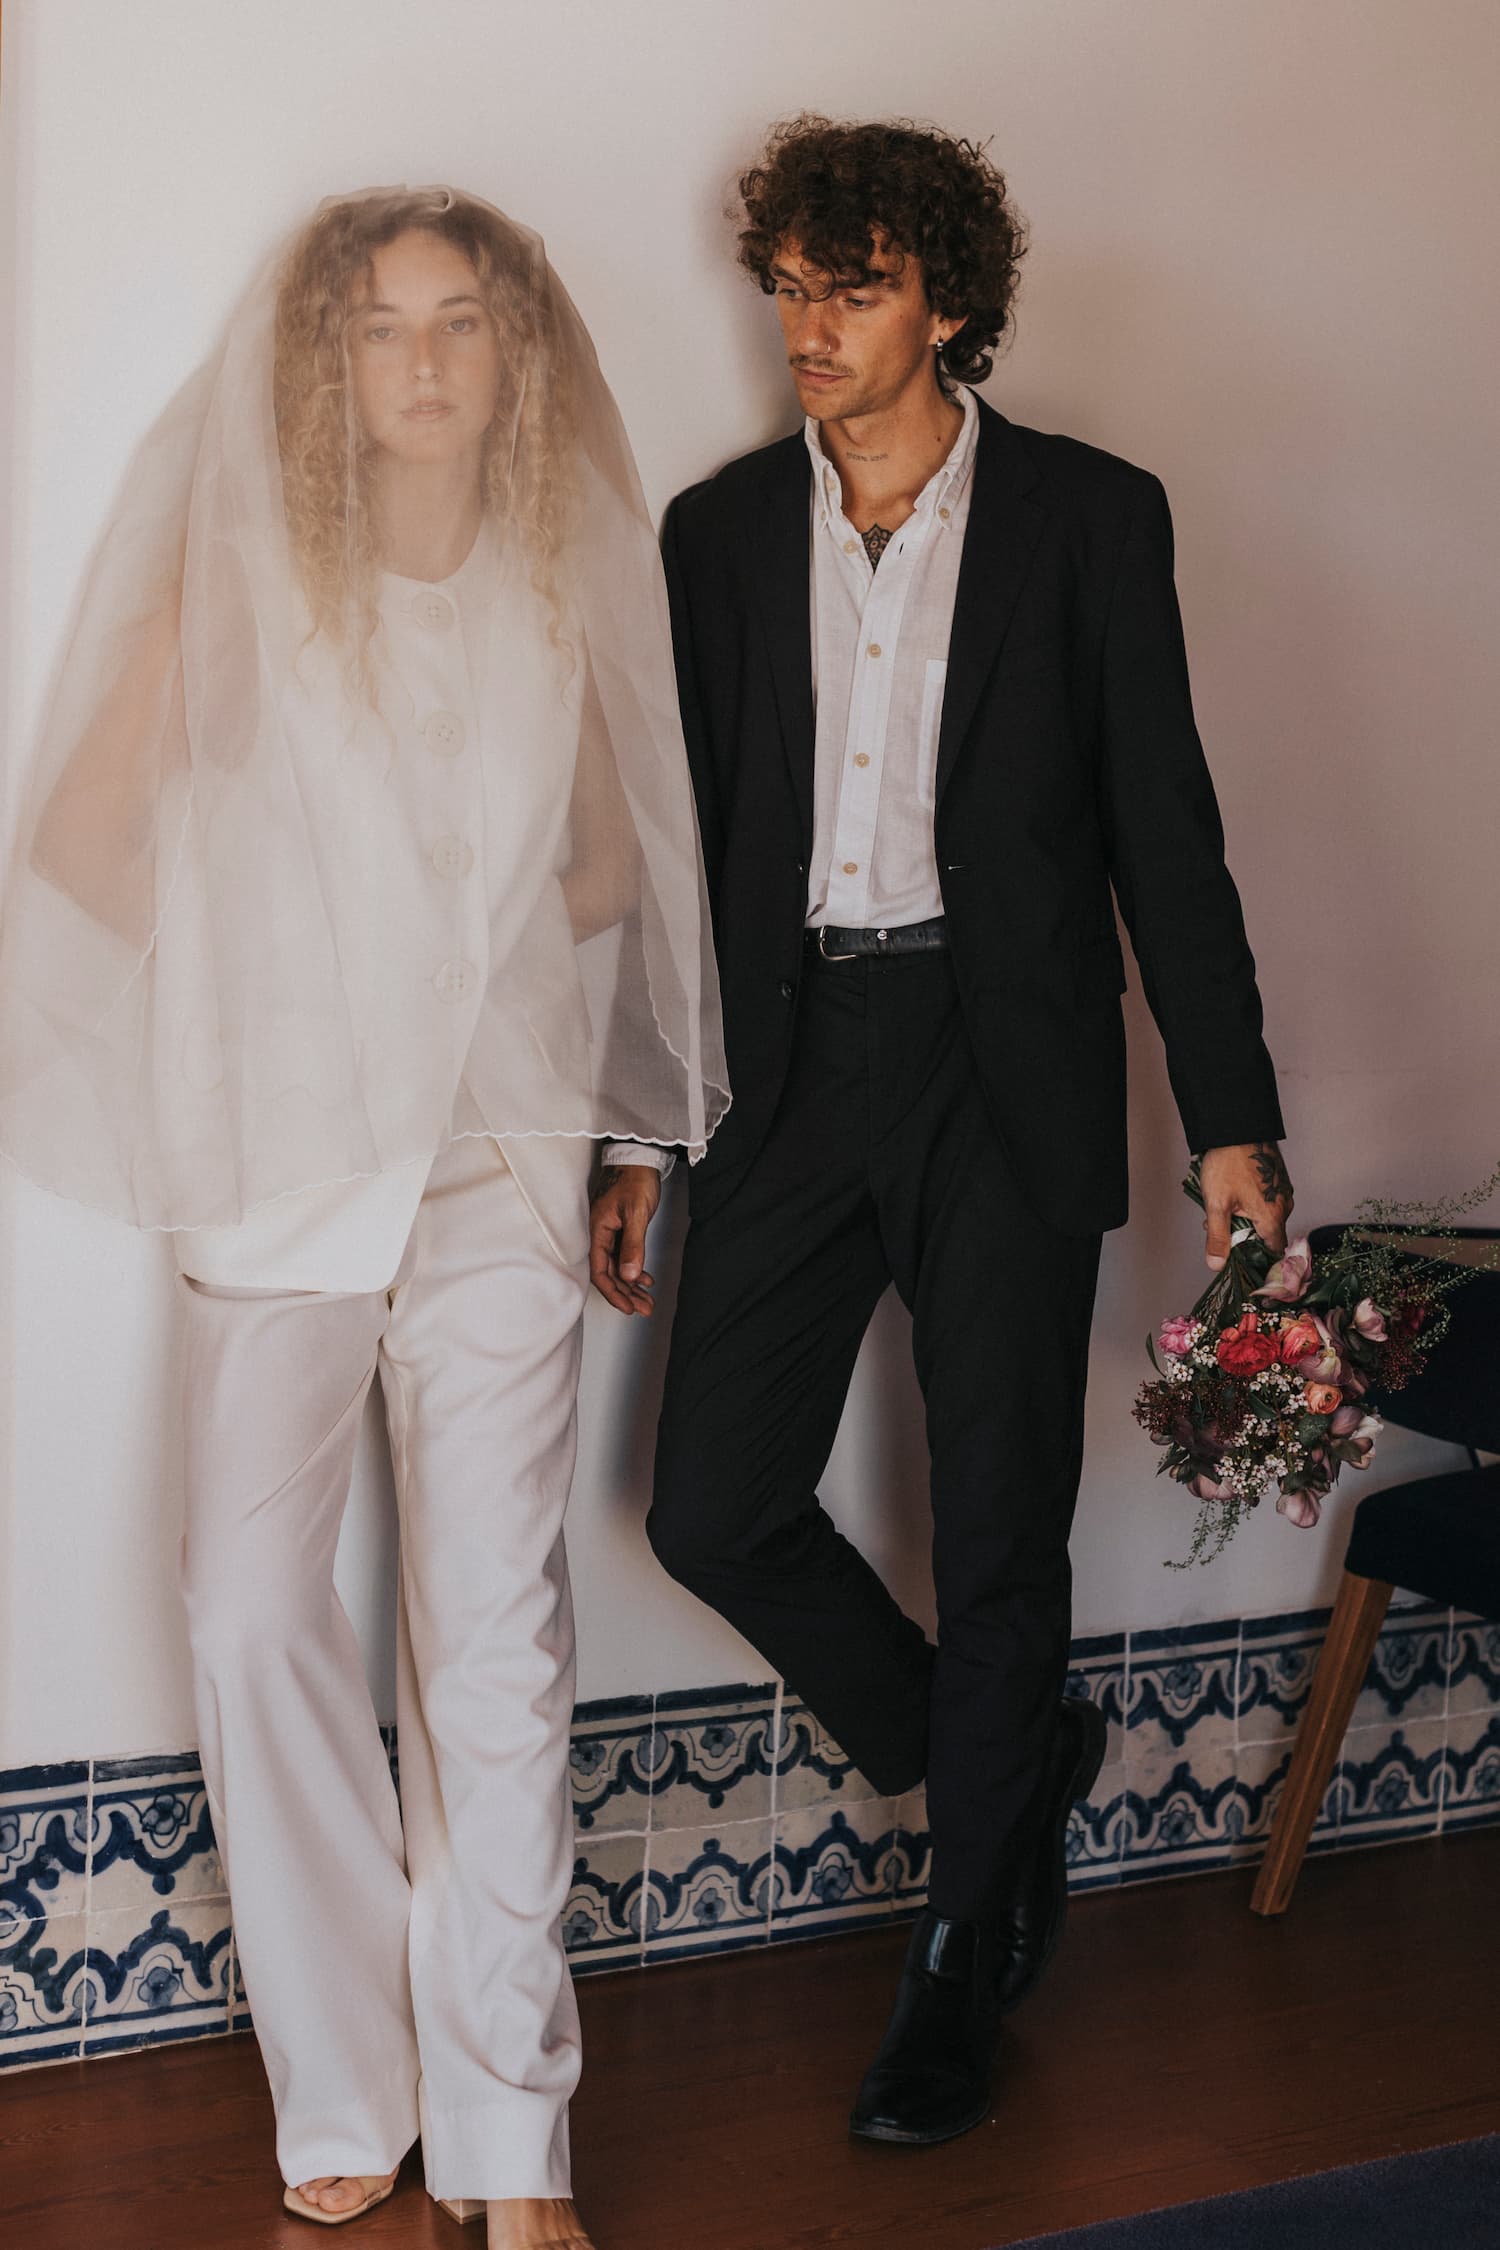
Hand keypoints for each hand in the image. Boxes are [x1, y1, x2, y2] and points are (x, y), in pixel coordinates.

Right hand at [588, 1165, 662, 1315]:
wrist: (639, 1158)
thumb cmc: (635, 1179)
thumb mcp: (636, 1213)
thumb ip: (633, 1245)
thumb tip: (629, 1276)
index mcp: (597, 1231)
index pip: (601, 1272)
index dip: (614, 1292)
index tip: (628, 1307)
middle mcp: (600, 1235)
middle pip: (609, 1273)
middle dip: (626, 1294)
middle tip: (644, 1308)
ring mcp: (610, 1232)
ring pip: (618, 1267)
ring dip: (631, 1285)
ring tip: (647, 1300)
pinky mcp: (620, 1229)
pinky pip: (623, 1256)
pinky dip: (634, 1269)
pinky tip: (645, 1279)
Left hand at [1199, 1141, 1293, 1269]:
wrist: (1236, 1127)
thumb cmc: (1228, 1162)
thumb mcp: (1217, 1205)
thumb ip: (1218, 1238)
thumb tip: (1217, 1263)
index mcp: (1272, 1216)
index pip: (1274, 1251)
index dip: (1258, 1258)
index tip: (1242, 1258)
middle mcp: (1284, 1204)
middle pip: (1267, 1234)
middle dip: (1243, 1235)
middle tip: (1220, 1226)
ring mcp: (1282, 1190)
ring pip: (1265, 1215)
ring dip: (1245, 1218)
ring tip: (1222, 1206)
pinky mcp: (1277, 1178)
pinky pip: (1266, 1200)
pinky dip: (1250, 1203)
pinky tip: (1232, 1194)